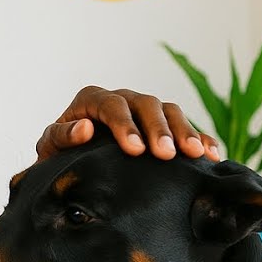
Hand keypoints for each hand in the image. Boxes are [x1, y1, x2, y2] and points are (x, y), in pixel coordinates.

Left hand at [35, 86, 220, 162]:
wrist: (70, 162)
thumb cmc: (58, 153)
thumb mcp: (50, 146)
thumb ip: (61, 136)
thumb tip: (84, 128)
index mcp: (93, 99)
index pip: (113, 106)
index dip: (126, 126)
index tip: (135, 150)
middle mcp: (123, 99)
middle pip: (147, 105)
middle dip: (159, 129)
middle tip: (167, 154)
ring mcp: (144, 111)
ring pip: (170, 111)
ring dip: (185, 132)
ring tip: (195, 154)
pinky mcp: (162, 126)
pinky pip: (186, 127)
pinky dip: (201, 138)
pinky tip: (211, 155)